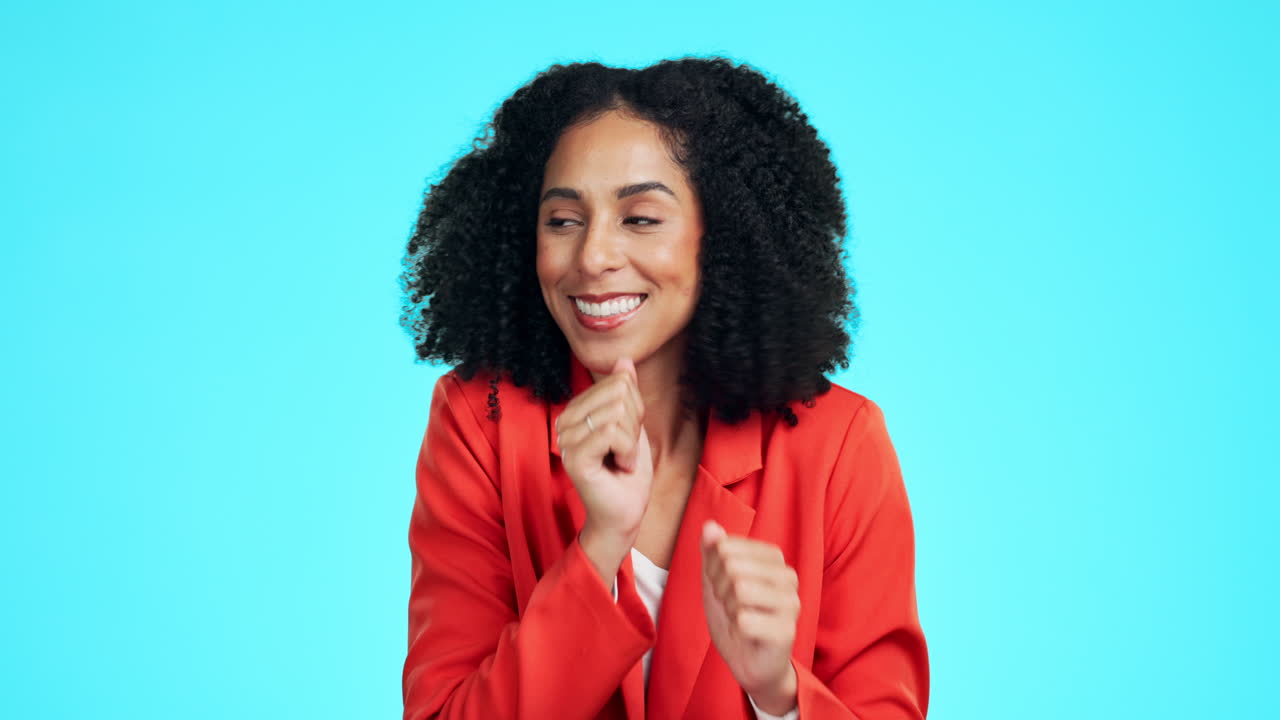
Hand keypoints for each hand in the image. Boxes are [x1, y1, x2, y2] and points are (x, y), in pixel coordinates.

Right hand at [557, 356, 652, 546]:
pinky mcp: (573, 457)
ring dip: (632, 442)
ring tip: (622, 461)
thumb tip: (623, 360)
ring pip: (617, 413)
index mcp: (576, 410)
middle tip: (626, 451)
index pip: (618, 383)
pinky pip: (612, 433)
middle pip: (619, 394)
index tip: (627, 437)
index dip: (636, 409)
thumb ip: (626, 392)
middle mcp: (565, 421)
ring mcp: (566, 439)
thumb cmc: (627, 473)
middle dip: (634, 424)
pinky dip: (628, 452)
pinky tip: (619, 468)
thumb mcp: (633, 425)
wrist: (625, 514)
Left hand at [701, 520, 799, 714]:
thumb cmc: (735, 618)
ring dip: (728, 608)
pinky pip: (744, 619)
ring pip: (740, 590)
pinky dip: (736, 628)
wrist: (748, 662)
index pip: (726, 547)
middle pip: (732, 566)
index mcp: (774, 559)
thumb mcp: (716, 582)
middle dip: (719, 589)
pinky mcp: (787, 630)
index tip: (721, 586)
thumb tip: (710, 526)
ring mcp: (791, 603)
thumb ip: (712, 553)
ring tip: (738, 618)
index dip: (713, 568)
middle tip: (729, 606)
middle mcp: (788, 576)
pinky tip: (747, 634)